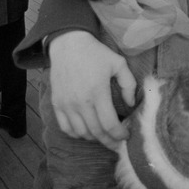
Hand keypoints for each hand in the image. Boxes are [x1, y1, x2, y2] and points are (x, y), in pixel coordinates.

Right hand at [48, 31, 136, 149]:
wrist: (68, 44)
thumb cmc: (96, 53)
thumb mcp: (119, 63)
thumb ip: (128, 84)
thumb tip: (131, 104)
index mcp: (98, 92)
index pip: (110, 124)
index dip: (120, 135)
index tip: (126, 136)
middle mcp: (81, 102)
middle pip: (96, 132)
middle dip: (110, 141)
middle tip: (118, 143)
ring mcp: (67, 104)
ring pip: (81, 133)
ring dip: (95, 138)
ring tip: (104, 136)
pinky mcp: (57, 104)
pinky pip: (66, 128)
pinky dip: (77, 134)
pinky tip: (86, 131)